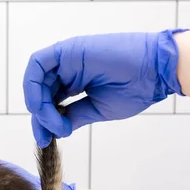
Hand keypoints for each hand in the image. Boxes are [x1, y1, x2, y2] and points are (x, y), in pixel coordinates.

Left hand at [24, 29, 187, 146]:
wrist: (156, 72)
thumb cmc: (134, 89)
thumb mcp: (97, 109)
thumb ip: (74, 116)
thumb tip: (55, 130)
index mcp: (75, 81)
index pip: (49, 101)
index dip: (43, 121)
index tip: (46, 140)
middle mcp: (67, 69)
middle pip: (40, 92)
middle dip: (39, 117)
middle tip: (47, 136)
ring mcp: (66, 59)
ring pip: (36, 80)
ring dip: (39, 105)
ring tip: (55, 124)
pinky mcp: (66, 50)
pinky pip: (38, 65)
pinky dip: (34, 86)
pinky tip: (44, 107)